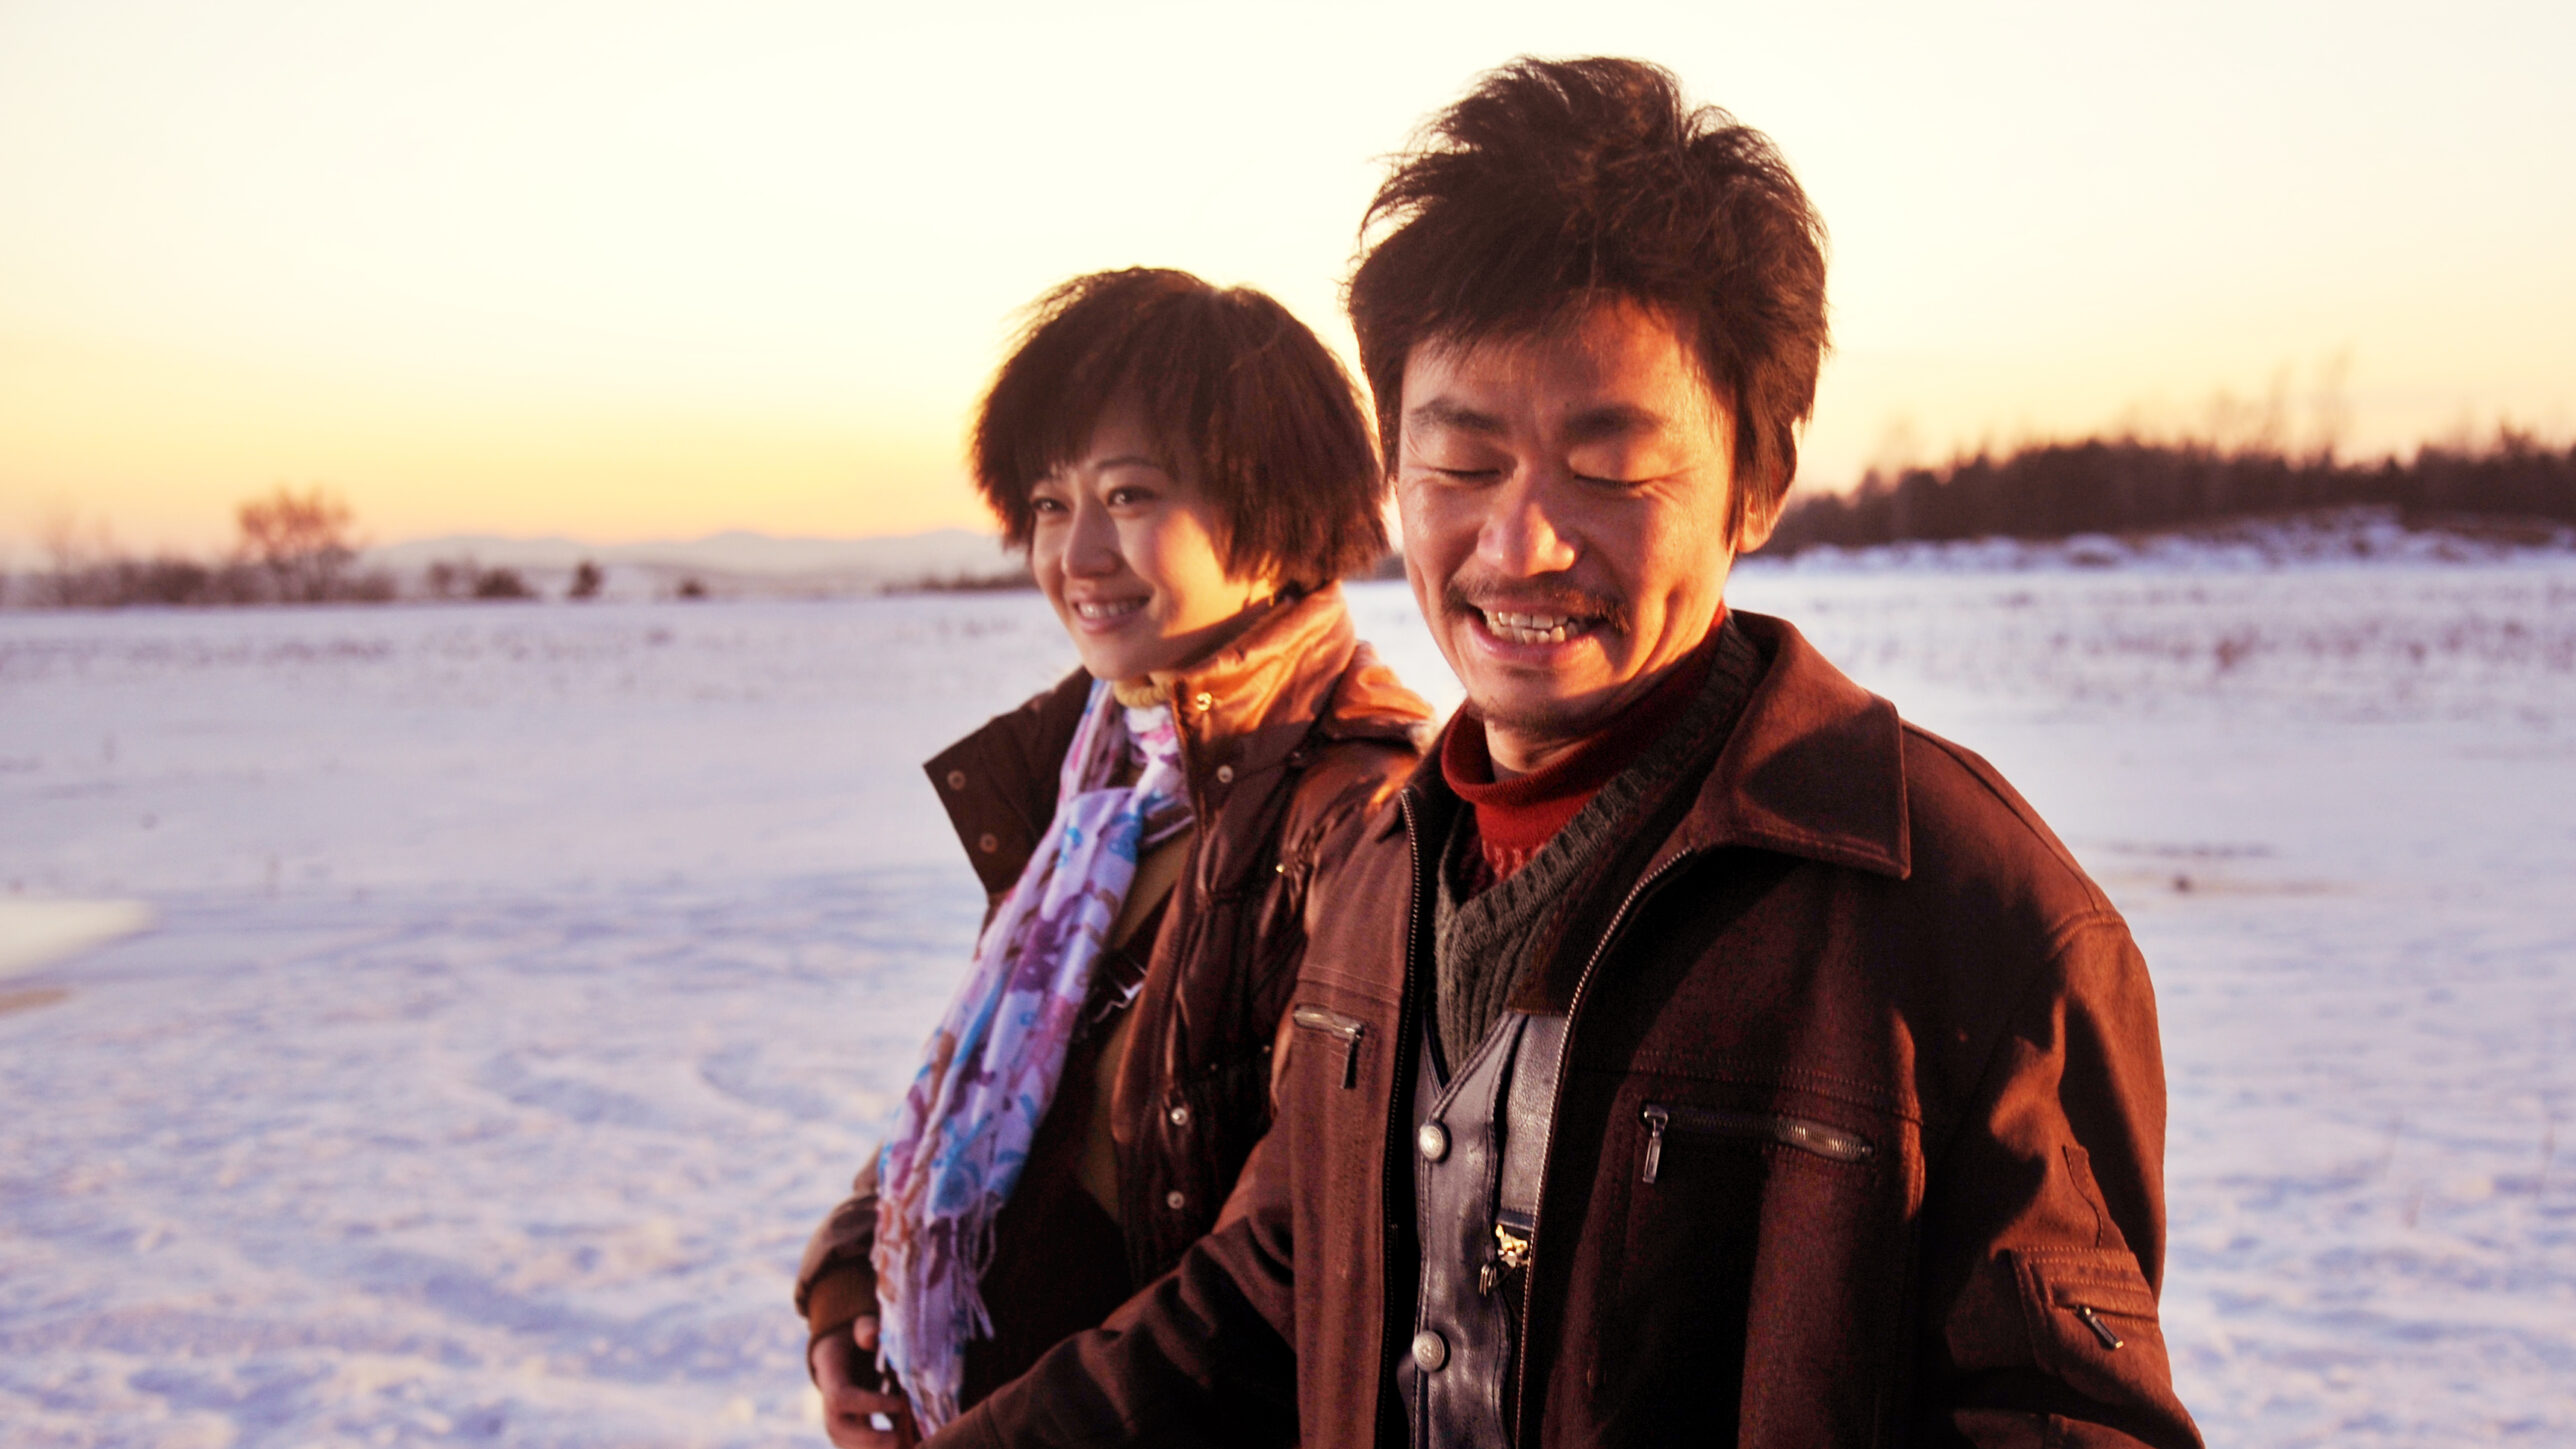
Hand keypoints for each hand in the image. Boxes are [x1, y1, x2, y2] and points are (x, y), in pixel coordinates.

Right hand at [813, 1315, 916, 1447]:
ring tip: (908, 1447)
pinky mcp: (851, 1430)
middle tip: (899, 1441)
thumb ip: (865, 1327)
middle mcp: (828, 1404)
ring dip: (875, 1448)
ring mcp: (838, 1420)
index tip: (899, 1404)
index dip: (869, 1404)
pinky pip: (862, 1445)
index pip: (842, 1397)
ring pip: (848, 1443)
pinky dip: (883, 1446)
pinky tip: (909, 1443)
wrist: (841, 1352)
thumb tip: (872, 1336)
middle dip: (868, 1440)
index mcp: (830, 1375)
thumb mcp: (859, 1324)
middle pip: (837, 1430)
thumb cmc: (854, 1336)